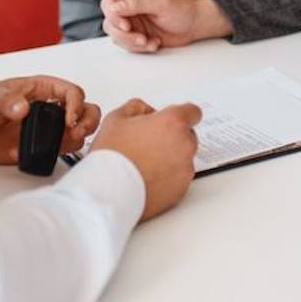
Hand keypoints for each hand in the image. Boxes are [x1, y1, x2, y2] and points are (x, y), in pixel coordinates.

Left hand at [0, 76, 100, 163]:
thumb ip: (6, 100)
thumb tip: (21, 107)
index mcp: (43, 88)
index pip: (72, 92)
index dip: (76, 105)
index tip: (69, 119)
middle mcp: (50, 107)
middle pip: (85, 111)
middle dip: (87, 122)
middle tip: (77, 133)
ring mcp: (48, 128)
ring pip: (77, 132)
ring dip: (76, 140)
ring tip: (61, 146)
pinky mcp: (40, 146)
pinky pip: (58, 151)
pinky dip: (54, 155)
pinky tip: (32, 154)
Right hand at [91, 98, 201, 221]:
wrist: (108, 194)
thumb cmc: (111, 158)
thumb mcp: (116, 119)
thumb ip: (137, 108)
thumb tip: (146, 111)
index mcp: (172, 123)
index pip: (193, 112)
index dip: (183, 115)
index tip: (176, 119)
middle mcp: (184, 145)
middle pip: (188, 136)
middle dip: (173, 138)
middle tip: (150, 144)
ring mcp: (185, 169)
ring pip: (184, 159)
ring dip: (171, 159)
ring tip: (145, 164)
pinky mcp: (181, 190)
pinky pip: (179, 179)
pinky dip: (168, 178)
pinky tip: (147, 178)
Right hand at [100, 0, 230, 52]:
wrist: (195, 23)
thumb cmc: (182, 8)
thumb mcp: (160, 2)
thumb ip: (136, 3)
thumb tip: (113, 7)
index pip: (110, 3)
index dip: (114, 16)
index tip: (127, 25)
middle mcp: (130, 7)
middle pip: (111, 22)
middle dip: (123, 34)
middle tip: (140, 38)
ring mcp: (133, 21)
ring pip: (118, 35)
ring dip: (131, 42)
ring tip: (148, 41)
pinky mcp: (138, 34)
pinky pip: (128, 44)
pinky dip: (139, 47)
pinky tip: (155, 43)